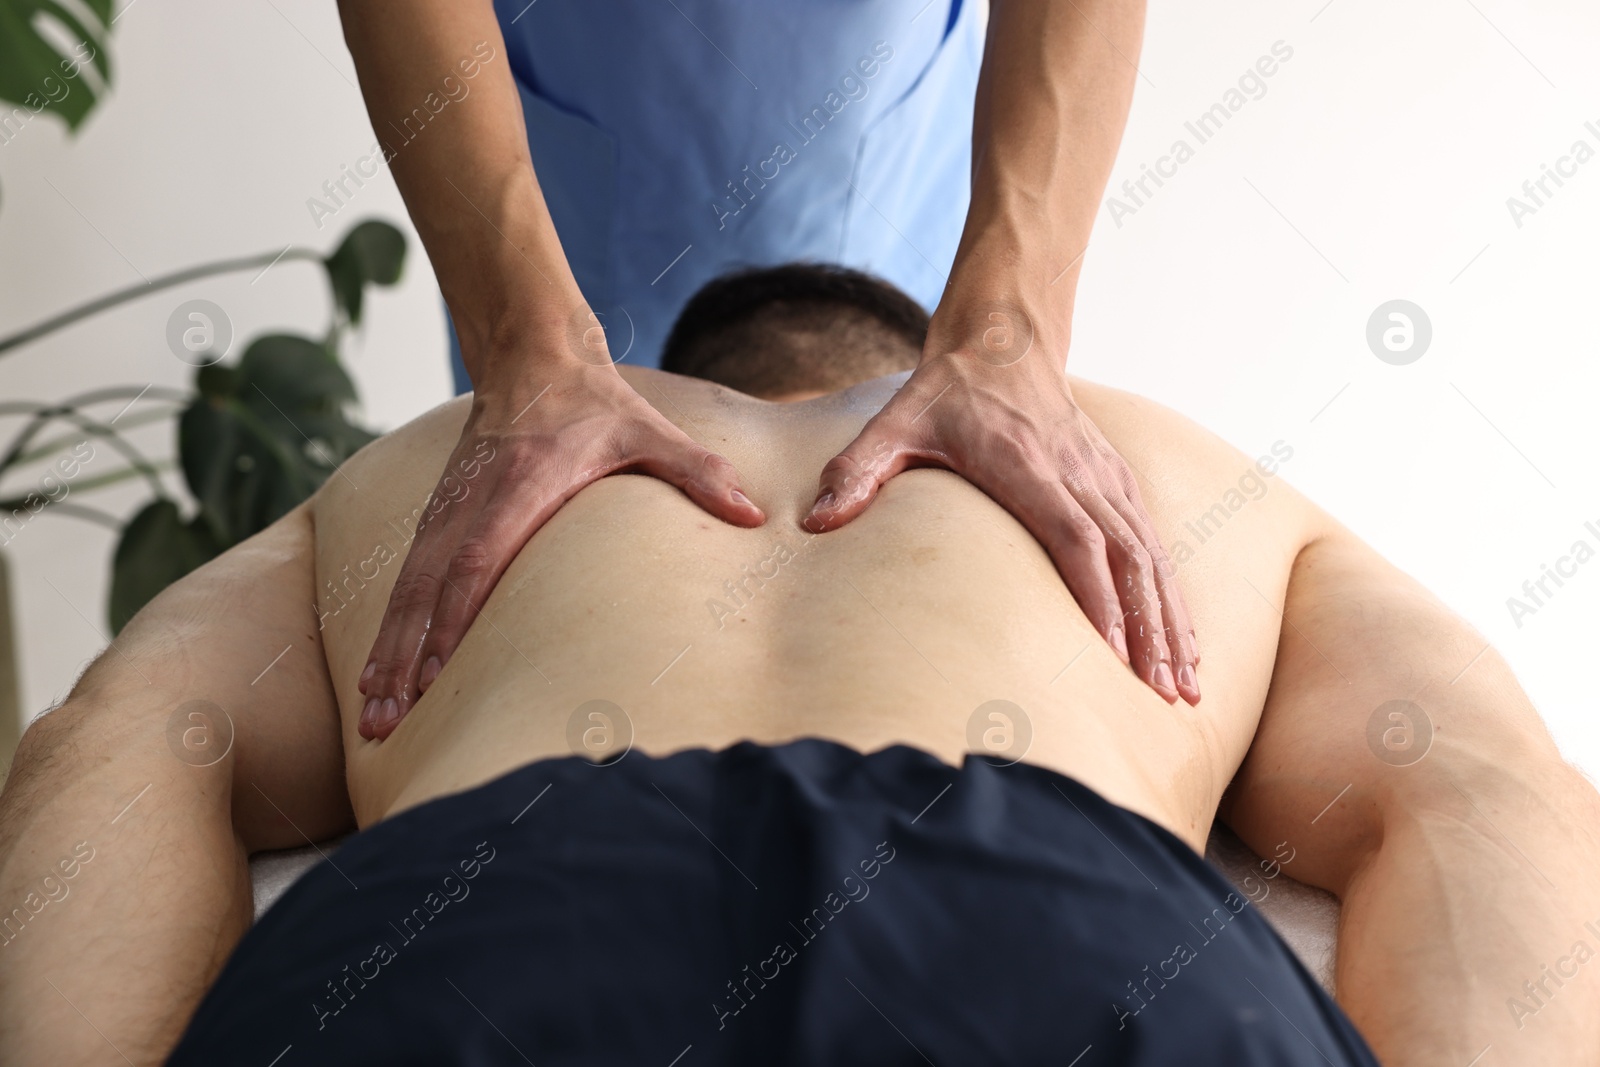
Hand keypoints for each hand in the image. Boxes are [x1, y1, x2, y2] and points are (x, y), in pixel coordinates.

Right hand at [357, 343, 764, 739]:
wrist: (531, 355)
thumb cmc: (596, 403)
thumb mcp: (651, 430)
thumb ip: (698, 471)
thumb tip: (754, 514)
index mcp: (521, 483)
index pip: (481, 555)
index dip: (458, 614)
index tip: (439, 671)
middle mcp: (471, 500)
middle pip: (428, 587)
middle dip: (406, 657)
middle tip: (387, 720)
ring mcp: (446, 509)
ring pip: (407, 589)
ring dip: (388, 653)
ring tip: (373, 717)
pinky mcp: (437, 517)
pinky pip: (405, 580)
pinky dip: (389, 629)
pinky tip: (378, 676)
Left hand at [802, 304, 1199, 704]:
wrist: (1002, 340)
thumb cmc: (944, 394)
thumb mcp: (892, 423)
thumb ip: (855, 472)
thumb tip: (812, 523)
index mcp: (1027, 465)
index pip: (1074, 532)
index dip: (1096, 591)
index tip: (1111, 649)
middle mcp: (1077, 472)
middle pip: (1127, 556)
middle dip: (1149, 628)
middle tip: (1164, 694)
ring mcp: (1103, 477)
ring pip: (1150, 555)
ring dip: (1171, 621)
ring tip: (1187, 686)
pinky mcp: (1115, 481)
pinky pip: (1154, 544)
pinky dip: (1172, 596)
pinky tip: (1183, 643)